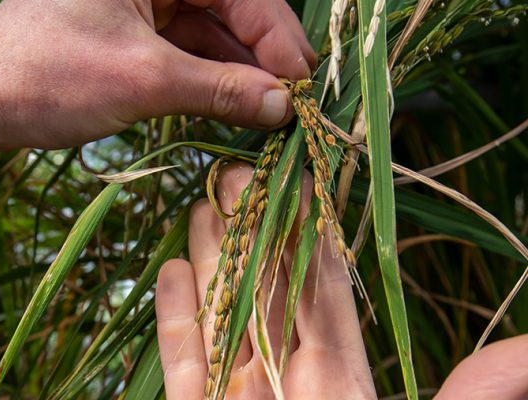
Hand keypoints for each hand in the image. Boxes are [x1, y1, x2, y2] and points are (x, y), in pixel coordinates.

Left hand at [0, 0, 314, 161]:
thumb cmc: (47, 75)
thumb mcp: (142, 80)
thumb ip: (218, 89)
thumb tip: (282, 105)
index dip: (276, 36)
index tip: (300, 85)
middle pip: (230, 10)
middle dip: (262, 57)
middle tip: (292, 101)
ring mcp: (144, 7)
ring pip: (212, 35)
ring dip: (241, 74)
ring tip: (270, 111)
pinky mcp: (136, 38)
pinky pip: (189, 55)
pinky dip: (212, 82)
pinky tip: (236, 106)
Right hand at [155, 162, 527, 398]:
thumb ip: (472, 396)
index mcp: (338, 379)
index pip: (318, 289)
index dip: (304, 234)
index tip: (295, 183)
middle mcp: (285, 379)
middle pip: (262, 288)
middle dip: (248, 229)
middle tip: (235, 172)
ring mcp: (234, 397)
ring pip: (219, 313)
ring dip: (209, 259)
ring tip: (201, 205)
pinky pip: (181, 363)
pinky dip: (175, 319)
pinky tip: (170, 271)